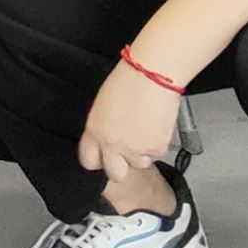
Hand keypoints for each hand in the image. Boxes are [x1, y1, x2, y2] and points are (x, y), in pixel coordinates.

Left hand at [77, 56, 183, 205]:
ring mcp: (135, 149)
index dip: (99, 160)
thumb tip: (107, 139)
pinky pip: (157, 153)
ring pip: (140, 164)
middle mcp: (112, 144)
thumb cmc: (128, 80)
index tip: (105, 156)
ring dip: (144, 152)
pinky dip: (158, 142)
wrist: (151, 73)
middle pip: (115, 174)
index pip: (89, 161)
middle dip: (123, 166)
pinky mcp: (156, 148)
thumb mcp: (103, 105)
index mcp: (95, 131)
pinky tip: (156, 124)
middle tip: (130, 150)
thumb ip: (102, 127)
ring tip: (146, 128)